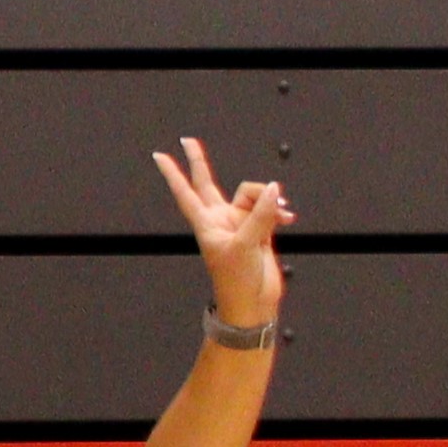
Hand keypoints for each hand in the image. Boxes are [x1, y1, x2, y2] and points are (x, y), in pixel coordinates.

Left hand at [153, 136, 292, 327]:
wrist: (252, 305)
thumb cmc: (237, 282)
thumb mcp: (246, 245)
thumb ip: (260, 214)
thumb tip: (272, 189)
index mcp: (207, 224)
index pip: (186, 192)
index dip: (174, 174)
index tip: (160, 157)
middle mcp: (220, 220)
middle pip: (208, 183)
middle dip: (200, 163)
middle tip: (189, 141)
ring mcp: (239, 223)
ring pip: (252, 193)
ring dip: (268, 197)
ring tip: (280, 212)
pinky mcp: (258, 229)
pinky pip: (269, 207)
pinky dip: (278, 210)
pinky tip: (287, 217)